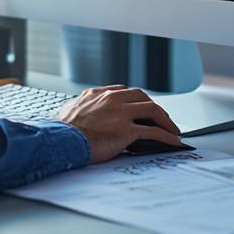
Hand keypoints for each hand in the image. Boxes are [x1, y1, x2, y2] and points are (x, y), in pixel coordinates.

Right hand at [57, 85, 181, 162]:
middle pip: (143, 97)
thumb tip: (84, 114)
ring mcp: (120, 113)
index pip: (125, 91)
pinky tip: (173, 142)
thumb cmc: (62, 130)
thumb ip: (84, 108)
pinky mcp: (126, 130)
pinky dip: (167, 136)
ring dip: (166, 121)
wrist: (60, 140)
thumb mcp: (72, 110)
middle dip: (155, 108)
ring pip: (152, 111)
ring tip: (173, 130)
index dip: (138, 100)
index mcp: (98, 93)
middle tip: (163, 118)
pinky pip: (154, 132)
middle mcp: (112, 99)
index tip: (143, 108)